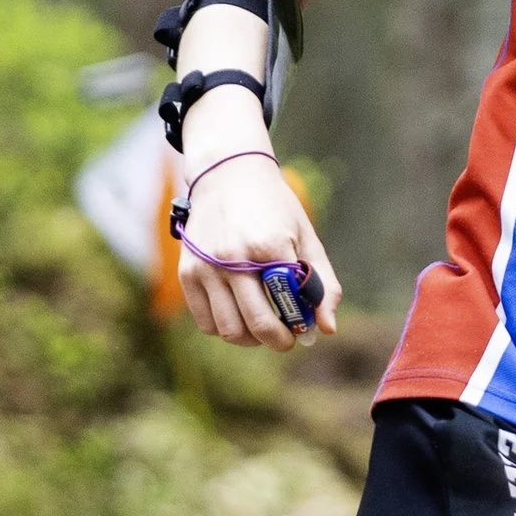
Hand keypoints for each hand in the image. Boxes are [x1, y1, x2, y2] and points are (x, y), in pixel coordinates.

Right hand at [174, 148, 343, 351]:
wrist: (227, 175)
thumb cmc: (274, 208)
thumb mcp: (306, 236)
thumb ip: (322, 282)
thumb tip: (327, 328)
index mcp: (269, 246)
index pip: (288, 306)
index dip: (299, 326)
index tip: (303, 327)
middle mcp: (233, 259)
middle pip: (258, 325)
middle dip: (278, 340)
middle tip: (286, 338)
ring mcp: (206, 267)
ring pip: (229, 330)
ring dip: (251, 339)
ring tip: (262, 328)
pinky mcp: (187, 273)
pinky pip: (206, 322)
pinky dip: (225, 329)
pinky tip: (239, 316)